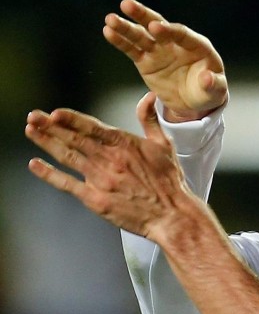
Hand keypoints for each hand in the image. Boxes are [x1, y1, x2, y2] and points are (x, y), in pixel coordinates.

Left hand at [24, 92, 197, 239]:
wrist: (172, 215)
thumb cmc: (170, 183)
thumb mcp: (164, 146)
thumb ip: (150, 120)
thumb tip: (149, 98)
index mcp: (125, 145)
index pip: (91, 126)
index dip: (70, 118)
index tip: (54, 112)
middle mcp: (109, 160)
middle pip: (73, 139)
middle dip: (49, 126)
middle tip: (32, 116)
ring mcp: (100, 179)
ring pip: (67, 157)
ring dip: (46, 143)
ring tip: (30, 131)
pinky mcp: (95, 199)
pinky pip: (66, 184)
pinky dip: (48, 174)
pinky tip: (36, 165)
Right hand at [104, 0, 226, 120]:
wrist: (194, 101)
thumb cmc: (209, 91)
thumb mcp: (216, 91)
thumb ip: (213, 84)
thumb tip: (207, 78)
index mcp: (198, 46)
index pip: (183, 34)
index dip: (170, 30)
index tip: (156, 27)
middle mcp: (176, 43)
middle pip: (159, 25)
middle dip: (144, 15)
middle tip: (128, 5)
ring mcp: (159, 50)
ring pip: (141, 35)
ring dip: (126, 27)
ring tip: (110, 19)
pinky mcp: (146, 60)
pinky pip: (132, 49)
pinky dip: (121, 41)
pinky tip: (108, 32)